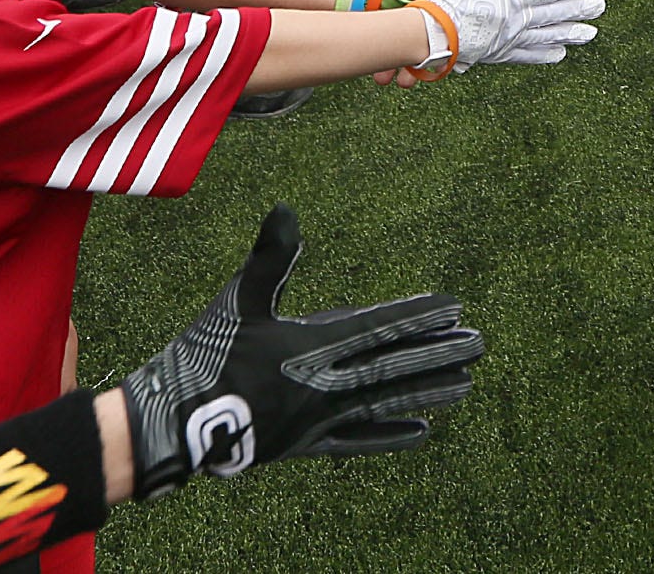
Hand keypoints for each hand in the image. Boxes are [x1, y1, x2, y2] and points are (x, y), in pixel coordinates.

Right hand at [120, 205, 484, 500]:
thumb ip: (268, 257)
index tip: (456, 307)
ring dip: (427, 391)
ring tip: (468, 383)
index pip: (378, 327)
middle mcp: (324, 383)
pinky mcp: (305, 444)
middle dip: (438, 352)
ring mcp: (318, 417)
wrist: (172, 422)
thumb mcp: (236, 300)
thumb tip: (285, 209)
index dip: (418, 315)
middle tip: (481, 343)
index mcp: (311, 344)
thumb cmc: (204, 354)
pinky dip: (388, 435)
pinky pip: (357, 441)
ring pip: (384, 402)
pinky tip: (422, 432)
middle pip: (393, 365)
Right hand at [413, 0, 604, 70]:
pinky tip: (558, 54)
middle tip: (599, 7)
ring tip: (589, 33)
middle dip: (580, 9)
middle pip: (556, 14)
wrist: (435, 34)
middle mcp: (519, 20)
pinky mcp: (499, 53)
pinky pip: (528, 54)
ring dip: (570, 33)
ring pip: (547, 35)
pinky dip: (544, 54)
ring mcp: (511, 39)